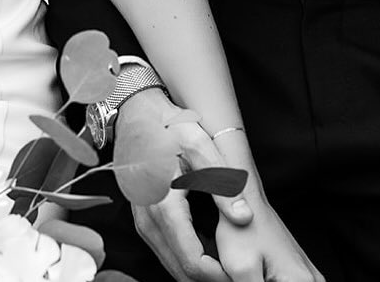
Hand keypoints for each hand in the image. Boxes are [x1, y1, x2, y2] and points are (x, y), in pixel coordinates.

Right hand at [115, 91, 323, 281]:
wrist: (135, 115)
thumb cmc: (168, 127)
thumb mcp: (200, 145)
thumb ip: (222, 182)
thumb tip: (244, 217)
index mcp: (164, 206)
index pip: (193, 262)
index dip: (220, 276)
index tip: (243, 274)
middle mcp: (149, 221)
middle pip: (182, 271)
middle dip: (212, 278)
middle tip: (240, 273)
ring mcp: (143, 224)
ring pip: (173, 266)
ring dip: (200, 272)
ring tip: (229, 265)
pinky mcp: (143, 222)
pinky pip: (167, 252)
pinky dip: (189, 259)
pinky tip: (210, 251)